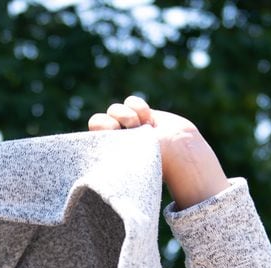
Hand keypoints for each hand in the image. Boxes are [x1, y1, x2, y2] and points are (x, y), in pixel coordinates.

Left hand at [87, 96, 227, 209]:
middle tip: (130, 130)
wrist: (181, 150)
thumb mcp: (130, 162)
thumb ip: (113, 157)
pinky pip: (131, 101)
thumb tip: (97, 159)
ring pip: (115, 108)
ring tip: (143, 127)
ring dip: (128, 115)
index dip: (101, 128)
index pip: (90, 137)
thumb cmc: (155, 163)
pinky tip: (149, 120)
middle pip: (98, 119)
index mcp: (107, 154)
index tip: (116, 132)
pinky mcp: (140, 114)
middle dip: (113, 121)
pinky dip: (140, 108)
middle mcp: (114, 140)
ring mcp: (127, 125)